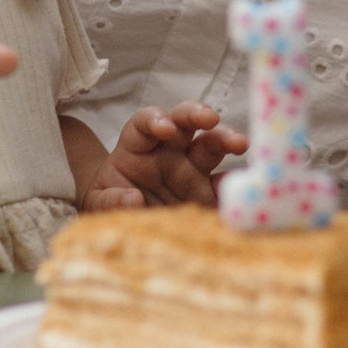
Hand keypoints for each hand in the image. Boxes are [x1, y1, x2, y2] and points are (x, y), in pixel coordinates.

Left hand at [69, 102, 248, 212]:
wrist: (127, 232)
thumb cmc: (110, 207)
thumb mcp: (99, 205)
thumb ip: (110, 200)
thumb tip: (133, 199)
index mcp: (137, 147)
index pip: (144, 123)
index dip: (155, 119)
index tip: (165, 129)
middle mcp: (168, 151)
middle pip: (184, 122)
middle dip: (197, 114)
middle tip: (210, 118)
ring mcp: (192, 170)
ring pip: (211, 143)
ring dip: (226, 138)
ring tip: (240, 143)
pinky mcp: (208, 193)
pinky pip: (227, 183)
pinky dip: (239, 182)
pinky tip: (249, 183)